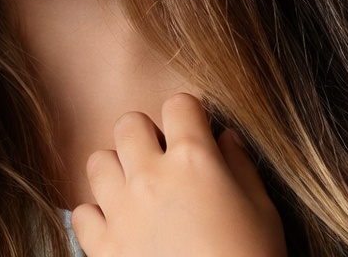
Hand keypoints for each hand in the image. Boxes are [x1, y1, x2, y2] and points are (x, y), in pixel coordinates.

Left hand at [71, 93, 285, 256]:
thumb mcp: (264, 213)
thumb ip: (241, 166)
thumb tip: (226, 136)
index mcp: (193, 160)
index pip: (179, 104)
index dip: (189, 116)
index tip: (194, 133)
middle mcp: (151, 175)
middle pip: (128, 123)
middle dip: (145, 135)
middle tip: (162, 161)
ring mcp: (122, 209)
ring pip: (98, 161)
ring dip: (117, 172)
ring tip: (136, 193)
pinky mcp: (105, 245)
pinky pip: (83, 212)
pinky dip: (98, 218)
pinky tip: (120, 228)